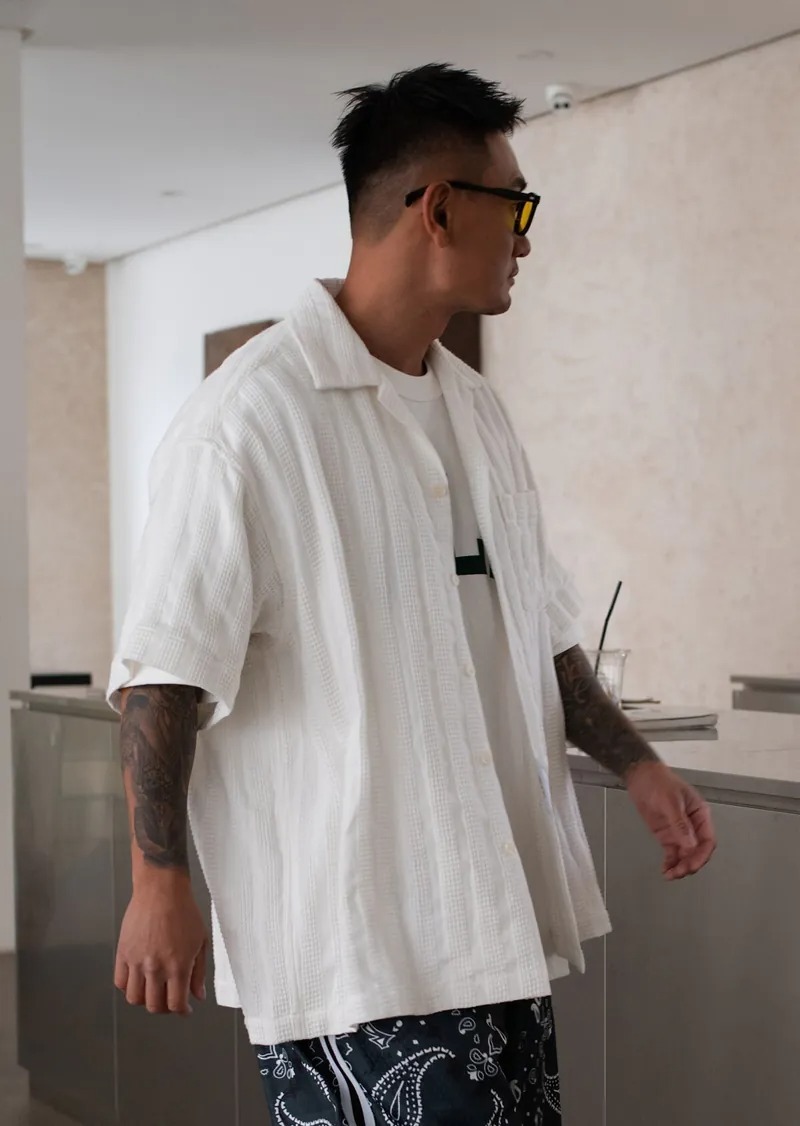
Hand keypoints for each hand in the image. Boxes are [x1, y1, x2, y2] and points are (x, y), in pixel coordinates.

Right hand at [114, 873, 207, 1014]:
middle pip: (154, 1006)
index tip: (185, 1009)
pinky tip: (139, 979)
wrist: (161, 890)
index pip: (175, 1005)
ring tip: (154, 990)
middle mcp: (155, 968)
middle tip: (170, 1000)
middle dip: (164, 1008)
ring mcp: (136, 961)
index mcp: (178, 966)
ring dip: (145, 999)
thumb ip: (199, 972)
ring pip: (134, 998)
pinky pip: (120, 982)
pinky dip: (128, 986)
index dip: (182, 1011)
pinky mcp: (122, 952)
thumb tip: (198, 996)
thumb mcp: (201, 941)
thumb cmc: (185, 912)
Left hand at [625, 761, 715, 879]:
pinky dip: (671, 863)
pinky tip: (666, 870)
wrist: (640, 776)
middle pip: (697, 851)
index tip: (691, 865)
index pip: (707, 840)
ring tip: (670, 875)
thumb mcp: (670, 801)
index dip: (702, 856)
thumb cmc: (658, 782)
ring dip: (680, 866)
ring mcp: (679, 832)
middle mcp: (693, 826)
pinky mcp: (667, 835)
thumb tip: (690, 845)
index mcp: (700, 814)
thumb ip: (679, 824)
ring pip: (685, 855)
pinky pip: (672, 853)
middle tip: (679, 872)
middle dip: (690, 863)